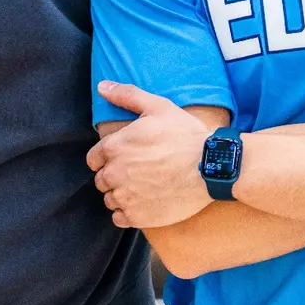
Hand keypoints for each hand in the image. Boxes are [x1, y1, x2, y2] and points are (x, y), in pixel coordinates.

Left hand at [89, 83, 212, 227]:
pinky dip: (128, 213)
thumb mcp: (158, 107)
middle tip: (138, 172)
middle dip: (115, 176)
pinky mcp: (138, 216)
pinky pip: (119, 218)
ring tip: (144, 188)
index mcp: (114, 146)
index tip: (125, 158)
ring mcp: (125, 197)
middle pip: (101, 180)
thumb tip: (102, 86)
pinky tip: (144, 203)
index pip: (94, 159)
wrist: (210, 167)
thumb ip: (126, 96)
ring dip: (121, 195)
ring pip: (110, 199)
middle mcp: (114, 173)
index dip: (107, 158)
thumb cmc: (185, 135)